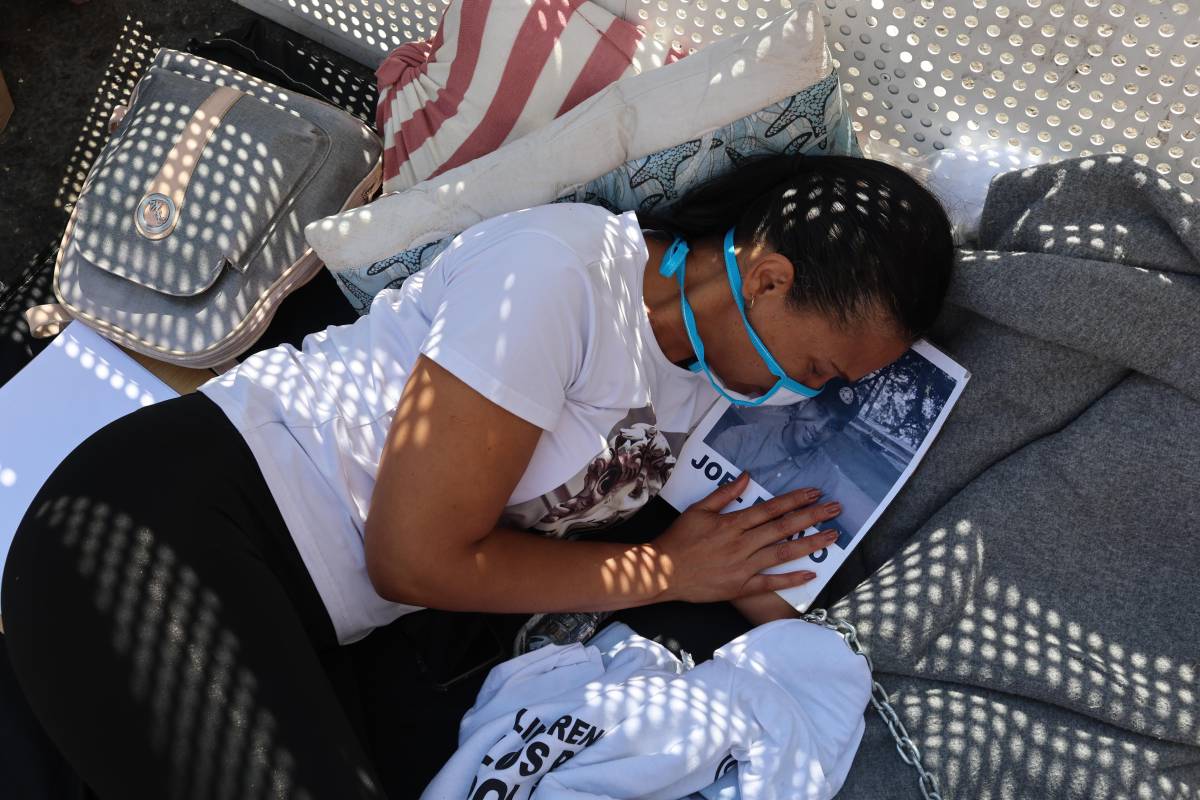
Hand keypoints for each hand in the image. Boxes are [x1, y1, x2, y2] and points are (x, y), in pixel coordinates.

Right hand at [652, 472, 842, 603]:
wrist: (662, 572)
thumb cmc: (679, 539)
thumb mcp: (698, 509)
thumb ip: (724, 494)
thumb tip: (746, 477)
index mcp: (733, 523)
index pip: (771, 508)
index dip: (795, 500)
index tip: (815, 493)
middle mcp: (742, 543)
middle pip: (783, 528)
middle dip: (812, 517)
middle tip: (835, 510)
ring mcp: (743, 566)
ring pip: (783, 553)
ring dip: (810, 544)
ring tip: (832, 537)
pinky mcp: (740, 587)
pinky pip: (770, 582)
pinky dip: (791, 579)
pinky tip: (811, 574)